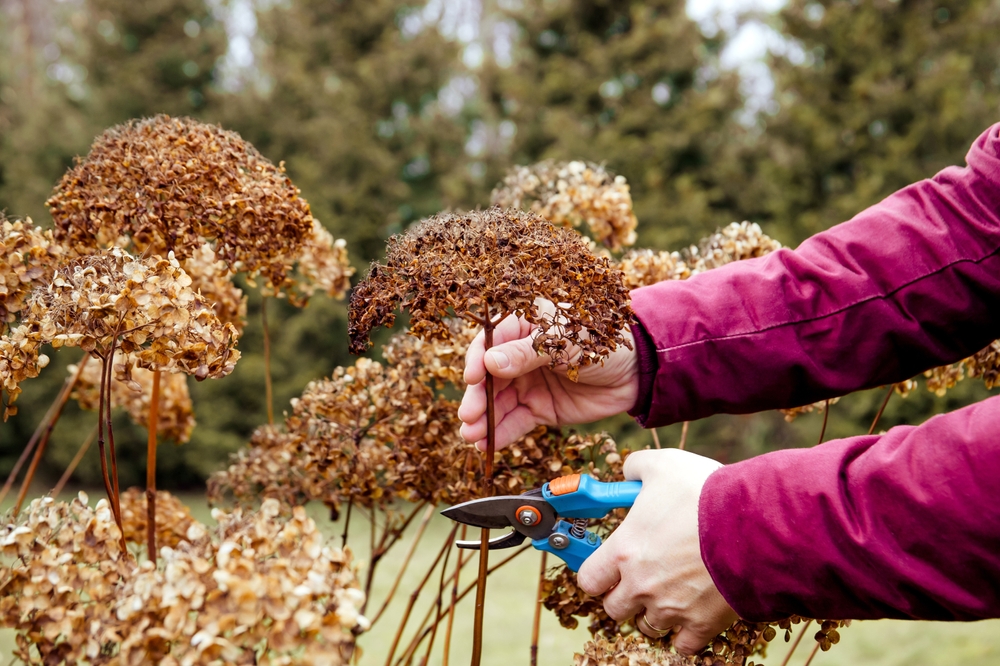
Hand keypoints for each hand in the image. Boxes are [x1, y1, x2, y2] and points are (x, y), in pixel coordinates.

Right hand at [458, 311, 637, 449]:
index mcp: (523, 326)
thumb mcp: (564, 341)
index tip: (471, 378)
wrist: (636, 371)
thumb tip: (489, 362)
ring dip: (483, 420)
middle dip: (477, 397)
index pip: (490, 342)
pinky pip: (516, 422)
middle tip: (468, 415)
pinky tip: (486, 444)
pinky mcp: (540, 409)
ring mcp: (528, 384)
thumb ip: (527, 353)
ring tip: (471, 435)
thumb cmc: (601, 341)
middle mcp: (519, 355)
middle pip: (489, 377)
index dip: (476, 360)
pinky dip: (500, 433)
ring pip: (498, 403)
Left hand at [577, 449, 737, 654]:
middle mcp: (641, 586)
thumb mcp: (664, 464)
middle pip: (614, 608)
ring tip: (670, 591)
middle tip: (640, 576)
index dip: (597, 572)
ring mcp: (672, 609)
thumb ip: (636, 467)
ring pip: (648, 626)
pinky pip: (683, 645)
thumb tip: (628, 472)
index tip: (607, 565)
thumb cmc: (705, 493)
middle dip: (624, 594)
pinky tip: (691, 614)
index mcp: (624, 551)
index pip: (589, 579)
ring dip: (654, 611)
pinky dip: (685, 634)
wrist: (755, 524)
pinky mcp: (703, 623)